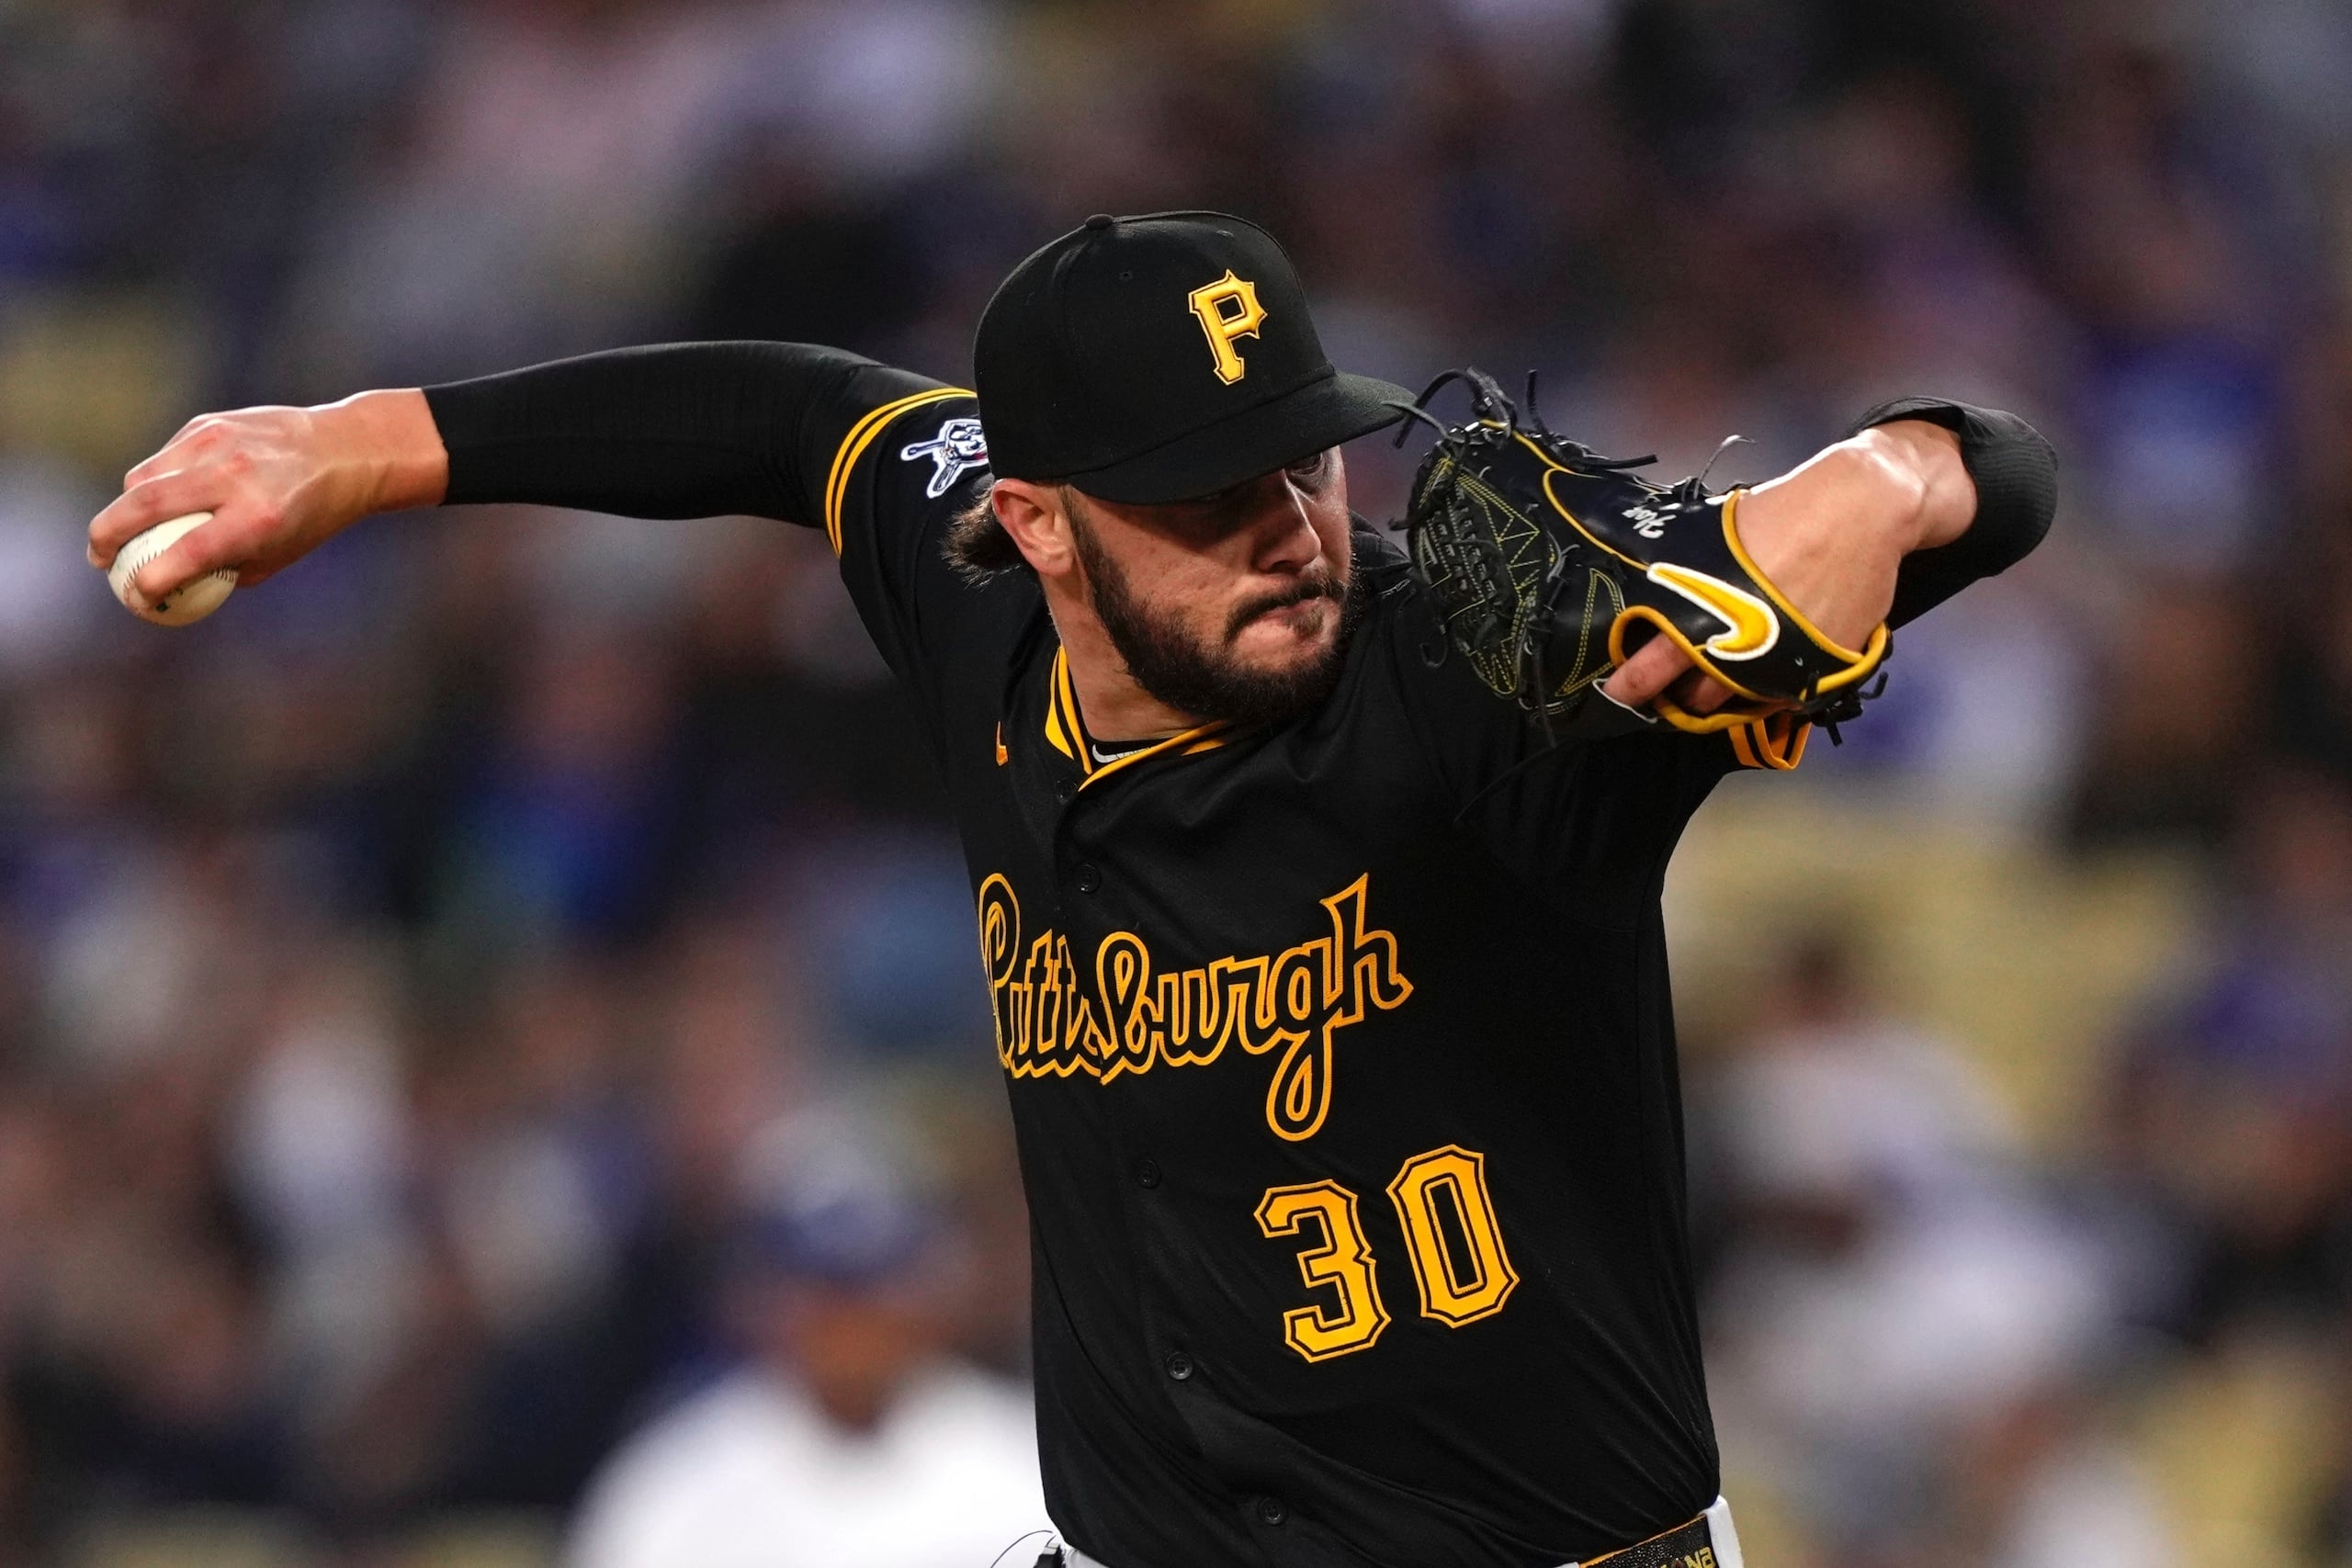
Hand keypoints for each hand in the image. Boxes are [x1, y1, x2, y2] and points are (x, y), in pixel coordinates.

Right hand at [87, 389, 446, 610]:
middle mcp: (233, 477)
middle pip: (143, 505)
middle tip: (99, 560)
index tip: (135, 595)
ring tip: (126, 531)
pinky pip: (163, 459)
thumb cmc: (312, 514)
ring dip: (125, 508)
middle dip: (106, 537)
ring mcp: (217, 444)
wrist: (343, 450)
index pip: (187, 552)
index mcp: (257, 518)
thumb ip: (226, 570)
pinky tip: (164, 497)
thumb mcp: (280, 553)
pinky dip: (154, 481)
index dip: (150, 579)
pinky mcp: (207, 423)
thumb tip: (174, 585)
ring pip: (143, 477)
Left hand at [1599, 419, 1974, 713]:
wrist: (1861, 511)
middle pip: (1696, 698)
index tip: (1616, 694)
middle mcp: (1742, 646)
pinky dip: (1765, 693)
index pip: (1654, 665)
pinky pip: (1782, 698)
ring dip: (1722, 698)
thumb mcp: (1712, 534)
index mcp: (1706, 610)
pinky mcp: (1821, 668)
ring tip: (1711, 683)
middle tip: (1669, 689)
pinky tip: (1756, 676)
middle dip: (1678, 698)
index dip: (1632, 685)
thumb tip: (1645, 584)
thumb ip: (1680, 569)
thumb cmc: (1781, 513)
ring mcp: (1783, 663)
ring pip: (1739, 704)